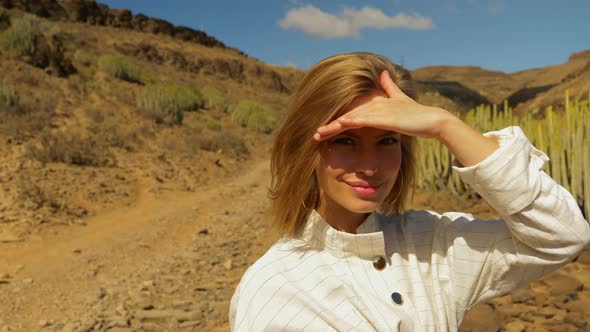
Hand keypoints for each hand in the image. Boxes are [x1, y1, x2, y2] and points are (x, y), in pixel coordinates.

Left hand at [313, 70, 454, 141]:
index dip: (336, 122)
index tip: (323, 131)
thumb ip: (390, 87)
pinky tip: (340, 123)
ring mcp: (380, 110)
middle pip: (347, 116)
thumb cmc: (416, 113)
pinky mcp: (387, 117)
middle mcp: (375, 105)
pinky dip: (352, 121)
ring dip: (334, 126)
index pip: (351, 114)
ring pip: (352, 118)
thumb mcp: (400, 98)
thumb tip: (384, 72)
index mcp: (375, 104)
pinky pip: (365, 119)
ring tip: (319, 133)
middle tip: (315, 135)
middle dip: (330, 126)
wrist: (433, 120)